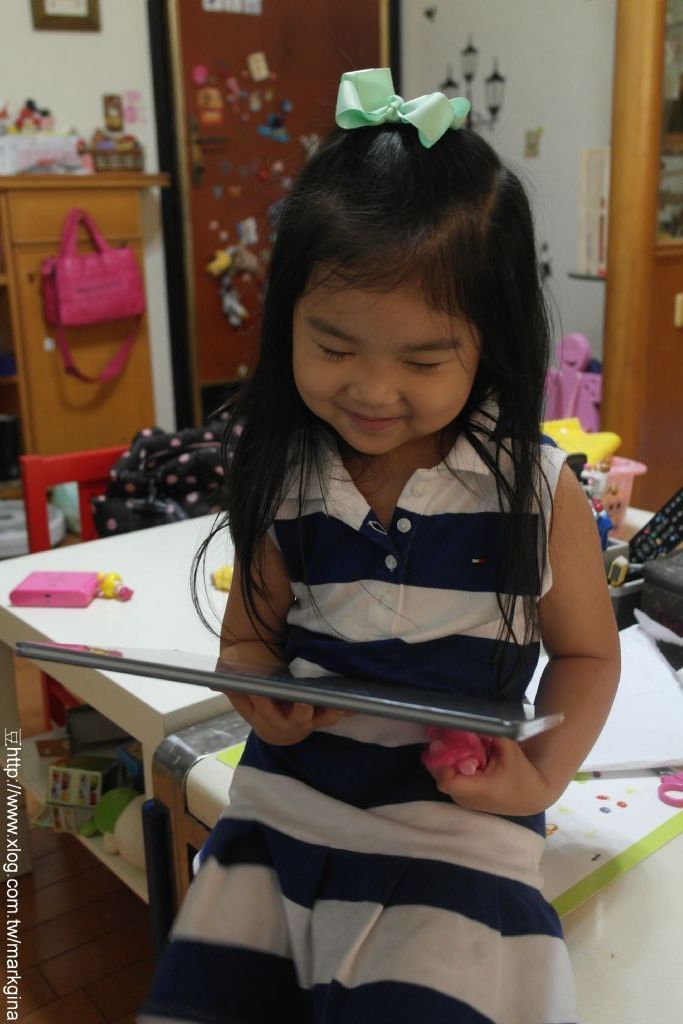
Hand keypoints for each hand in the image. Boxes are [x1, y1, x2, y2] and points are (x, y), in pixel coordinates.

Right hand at [226, 692, 351, 744]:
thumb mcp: (244, 701)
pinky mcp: (324, 716)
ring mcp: (311, 721)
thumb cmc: (261, 709)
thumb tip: (220, 679)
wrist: (278, 730)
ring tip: (341, 702)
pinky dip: (347, 708)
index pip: (264, 710)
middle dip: (301, 710)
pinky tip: (358, 701)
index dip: (263, 701)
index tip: (262, 691)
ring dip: (331, 710)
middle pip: (297, 718)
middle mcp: (292, 723)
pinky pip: (337, 713)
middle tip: (305, 702)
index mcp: (268, 719)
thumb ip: (235, 690)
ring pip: (322, 717)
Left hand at [425, 737, 557, 816]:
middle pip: (440, 776)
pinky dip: (453, 768)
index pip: (446, 780)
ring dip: (448, 761)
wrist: (530, 796)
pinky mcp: (464, 799)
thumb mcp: (509, 749)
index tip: (448, 744)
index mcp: (478, 789)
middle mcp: (467, 799)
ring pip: (443, 778)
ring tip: (460, 748)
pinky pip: (450, 780)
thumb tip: (475, 717)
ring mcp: (464, 801)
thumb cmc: (521, 774)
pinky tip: (464, 757)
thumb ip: (492, 732)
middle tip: (451, 739)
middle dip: (444, 756)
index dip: (443, 761)